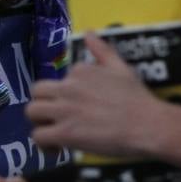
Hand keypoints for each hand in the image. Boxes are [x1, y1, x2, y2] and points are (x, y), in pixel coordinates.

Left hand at [26, 33, 180, 162]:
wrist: (148, 124)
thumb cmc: (138, 98)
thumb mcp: (122, 68)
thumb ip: (103, 50)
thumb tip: (89, 32)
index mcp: (81, 71)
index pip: (62, 78)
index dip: (68, 93)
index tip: (80, 105)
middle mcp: (68, 88)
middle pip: (37, 91)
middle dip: (44, 103)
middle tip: (58, 116)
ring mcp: (64, 110)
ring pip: (32, 112)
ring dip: (41, 122)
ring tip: (55, 131)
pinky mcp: (64, 133)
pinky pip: (38, 136)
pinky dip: (45, 145)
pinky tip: (59, 148)